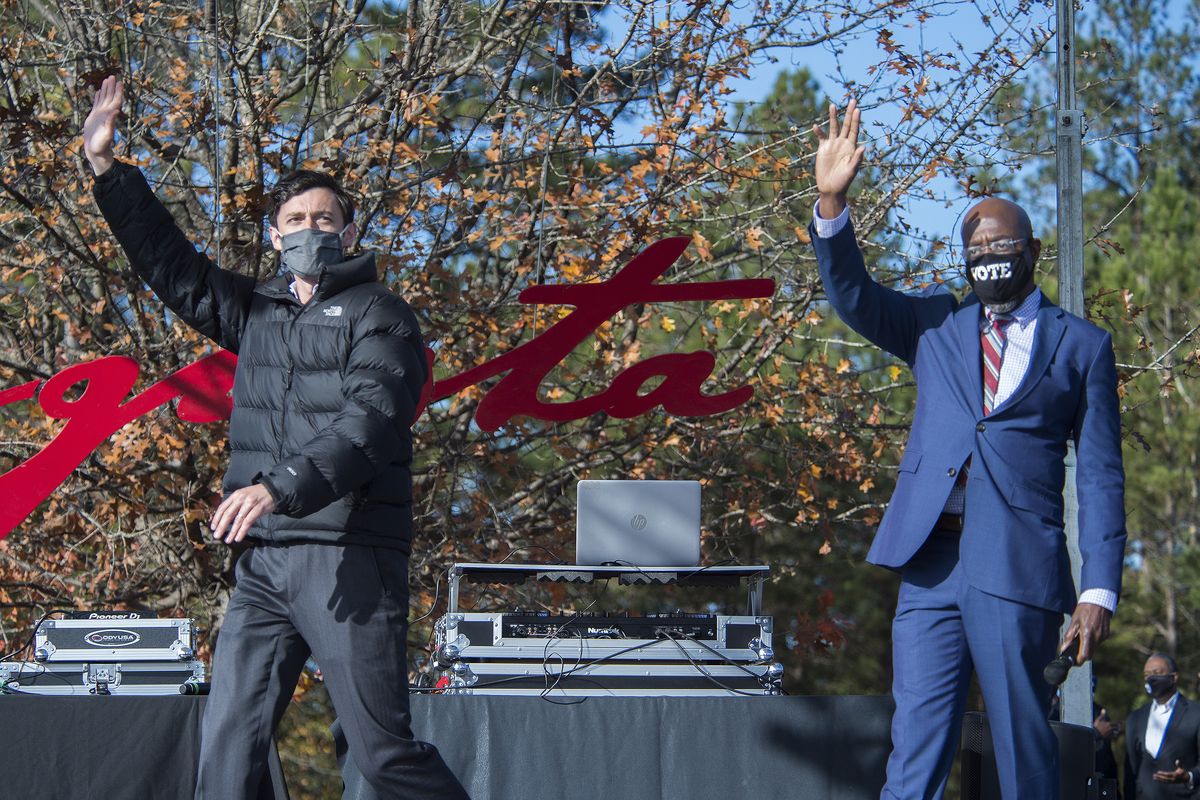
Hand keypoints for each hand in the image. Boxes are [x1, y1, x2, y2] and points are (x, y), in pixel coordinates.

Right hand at [82, 75, 123, 175]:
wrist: (95, 150)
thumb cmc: (101, 145)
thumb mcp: (106, 134)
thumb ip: (110, 123)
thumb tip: (116, 111)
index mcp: (110, 116)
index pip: (116, 101)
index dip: (118, 92)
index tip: (120, 82)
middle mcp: (107, 113)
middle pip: (111, 97)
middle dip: (112, 87)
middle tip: (113, 76)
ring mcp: (100, 114)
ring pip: (104, 99)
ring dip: (106, 90)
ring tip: (107, 80)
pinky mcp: (94, 117)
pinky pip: (97, 104)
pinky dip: (98, 97)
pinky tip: (98, 92)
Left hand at [210, 484, 274, 543]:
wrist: (274, 489)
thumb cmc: (257, 494)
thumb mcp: (243, 495)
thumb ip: (235, 504)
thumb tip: (224, 518)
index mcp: (236, 495)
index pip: (223, 507)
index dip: (216, 518)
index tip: (213, 527)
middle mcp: (241, 498)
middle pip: (228, 514)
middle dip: (221, 526)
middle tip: (217, 536)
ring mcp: (250, 503)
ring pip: (238, 519)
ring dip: (232, 531)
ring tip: (228, 540)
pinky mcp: (259, 508)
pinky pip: (248, 521)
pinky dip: (242, 531)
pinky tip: (238, 537)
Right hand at [811, 98, 864, 218]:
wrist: (831, 188)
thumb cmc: (843, 181)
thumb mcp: (851, 170)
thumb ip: (857, 159)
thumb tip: (863, 147)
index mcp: (851, 147)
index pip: (854, 130)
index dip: (856, 120)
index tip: (857, 109)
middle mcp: (843, 143)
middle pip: (846, 124)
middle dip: (849, 113)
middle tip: (852, 100)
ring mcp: (833, 145)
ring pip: (833, 127)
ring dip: (833, 117)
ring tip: (832, 105)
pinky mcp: (823, 149)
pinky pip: (821, 137)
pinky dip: (819, 132)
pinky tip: (816, 126)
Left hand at [1059, 601, 1110, 663]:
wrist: (1099, 601)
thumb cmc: (1085, 610)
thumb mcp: (1074, 621)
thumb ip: (1070, 635)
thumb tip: (1064, 647)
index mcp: (1088, 634)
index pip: (1085, 655)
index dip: (1078, 660)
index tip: (1073, 661)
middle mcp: (1097, 638)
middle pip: (1090, 654)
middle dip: (1081, 654)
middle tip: (1074, 652)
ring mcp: (1103, 636)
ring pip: (1094, 648)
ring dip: (1087, 647)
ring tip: (1080, 639)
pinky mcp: (1106, 634)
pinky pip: (1098, 642)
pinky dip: (1092, 641)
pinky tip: (1087, 633)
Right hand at [1092, 709, 1118, 740]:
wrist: (1095, 734)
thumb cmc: (1097, 726)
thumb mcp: (1098, 719)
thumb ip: (1102, 715)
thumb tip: (1104, 709)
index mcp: (1109, 724)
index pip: (1115, 723)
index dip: (1118, 722)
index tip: (1121, 722)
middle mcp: (1111, 729)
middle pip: (1116, 728)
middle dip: (1118, 727)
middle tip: (1120, 727)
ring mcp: (1110, 733)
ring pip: (1115, 732)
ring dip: (1117, 732)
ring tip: (1117, 731)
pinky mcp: (1109, 737)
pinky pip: (1113, 737)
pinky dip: (1114, 736)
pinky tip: (1114, 736)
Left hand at [1152, 759, 1188, 783]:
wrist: (1186, 779)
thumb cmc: (1183, 772)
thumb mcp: (1181, 768)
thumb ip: (1179, 764)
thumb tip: (1177, 760)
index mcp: (1175, 775)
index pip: (1168, 774)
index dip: (1163, 773)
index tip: (1158, 772)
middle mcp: (1173, 779)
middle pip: (1165, 778)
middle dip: (1159, 777)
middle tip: (1154, 775)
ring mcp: (1172, 781)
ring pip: (1165, 781)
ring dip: (1159, 779)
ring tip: (1154, 777)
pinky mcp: (1172, 782)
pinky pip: (1166, 782)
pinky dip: (1161, 781)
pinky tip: (1157, 779)